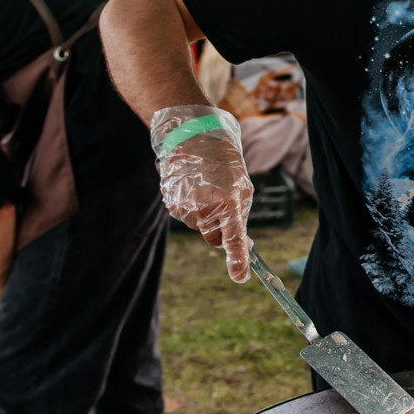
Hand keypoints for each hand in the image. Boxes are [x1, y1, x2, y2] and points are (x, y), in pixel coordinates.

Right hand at [149, 105, 251, 281]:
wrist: (193, 136)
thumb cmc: (225, 164)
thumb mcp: (241, 187)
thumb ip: (238, 216)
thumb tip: (236, 242)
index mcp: (228, 202)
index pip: (233, 239)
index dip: (237, 261)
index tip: (240, 277)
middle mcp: (205, 208)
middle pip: (214, 238)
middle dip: (219, 228)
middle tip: (220, 201)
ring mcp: (186, 208)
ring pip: (199, 227)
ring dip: (204, 214)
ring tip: (204, 186)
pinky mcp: (172, 205)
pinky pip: (186, 217)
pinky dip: (190, 207)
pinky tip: (192, 187)